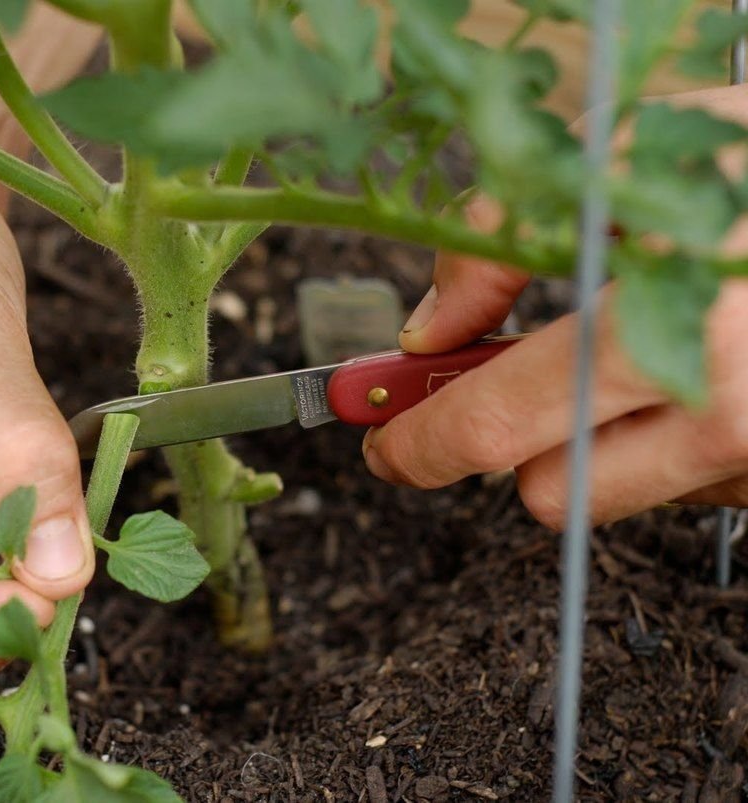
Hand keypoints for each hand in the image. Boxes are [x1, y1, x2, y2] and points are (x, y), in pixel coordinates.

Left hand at [361, 87, 747, 528]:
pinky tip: (691, 372)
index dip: (422, 442)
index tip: (386, 445)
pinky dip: (665, 440)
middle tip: (488, 395)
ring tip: (627, 354)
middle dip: (505, 446)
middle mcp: (726, 414)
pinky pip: (690, 485)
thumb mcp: (635, 156)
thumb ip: (507, 242)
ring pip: (615, 496)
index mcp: (671, 323)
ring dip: (592, 442)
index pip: (499, 424)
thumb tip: (430, 329)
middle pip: (547, 493)